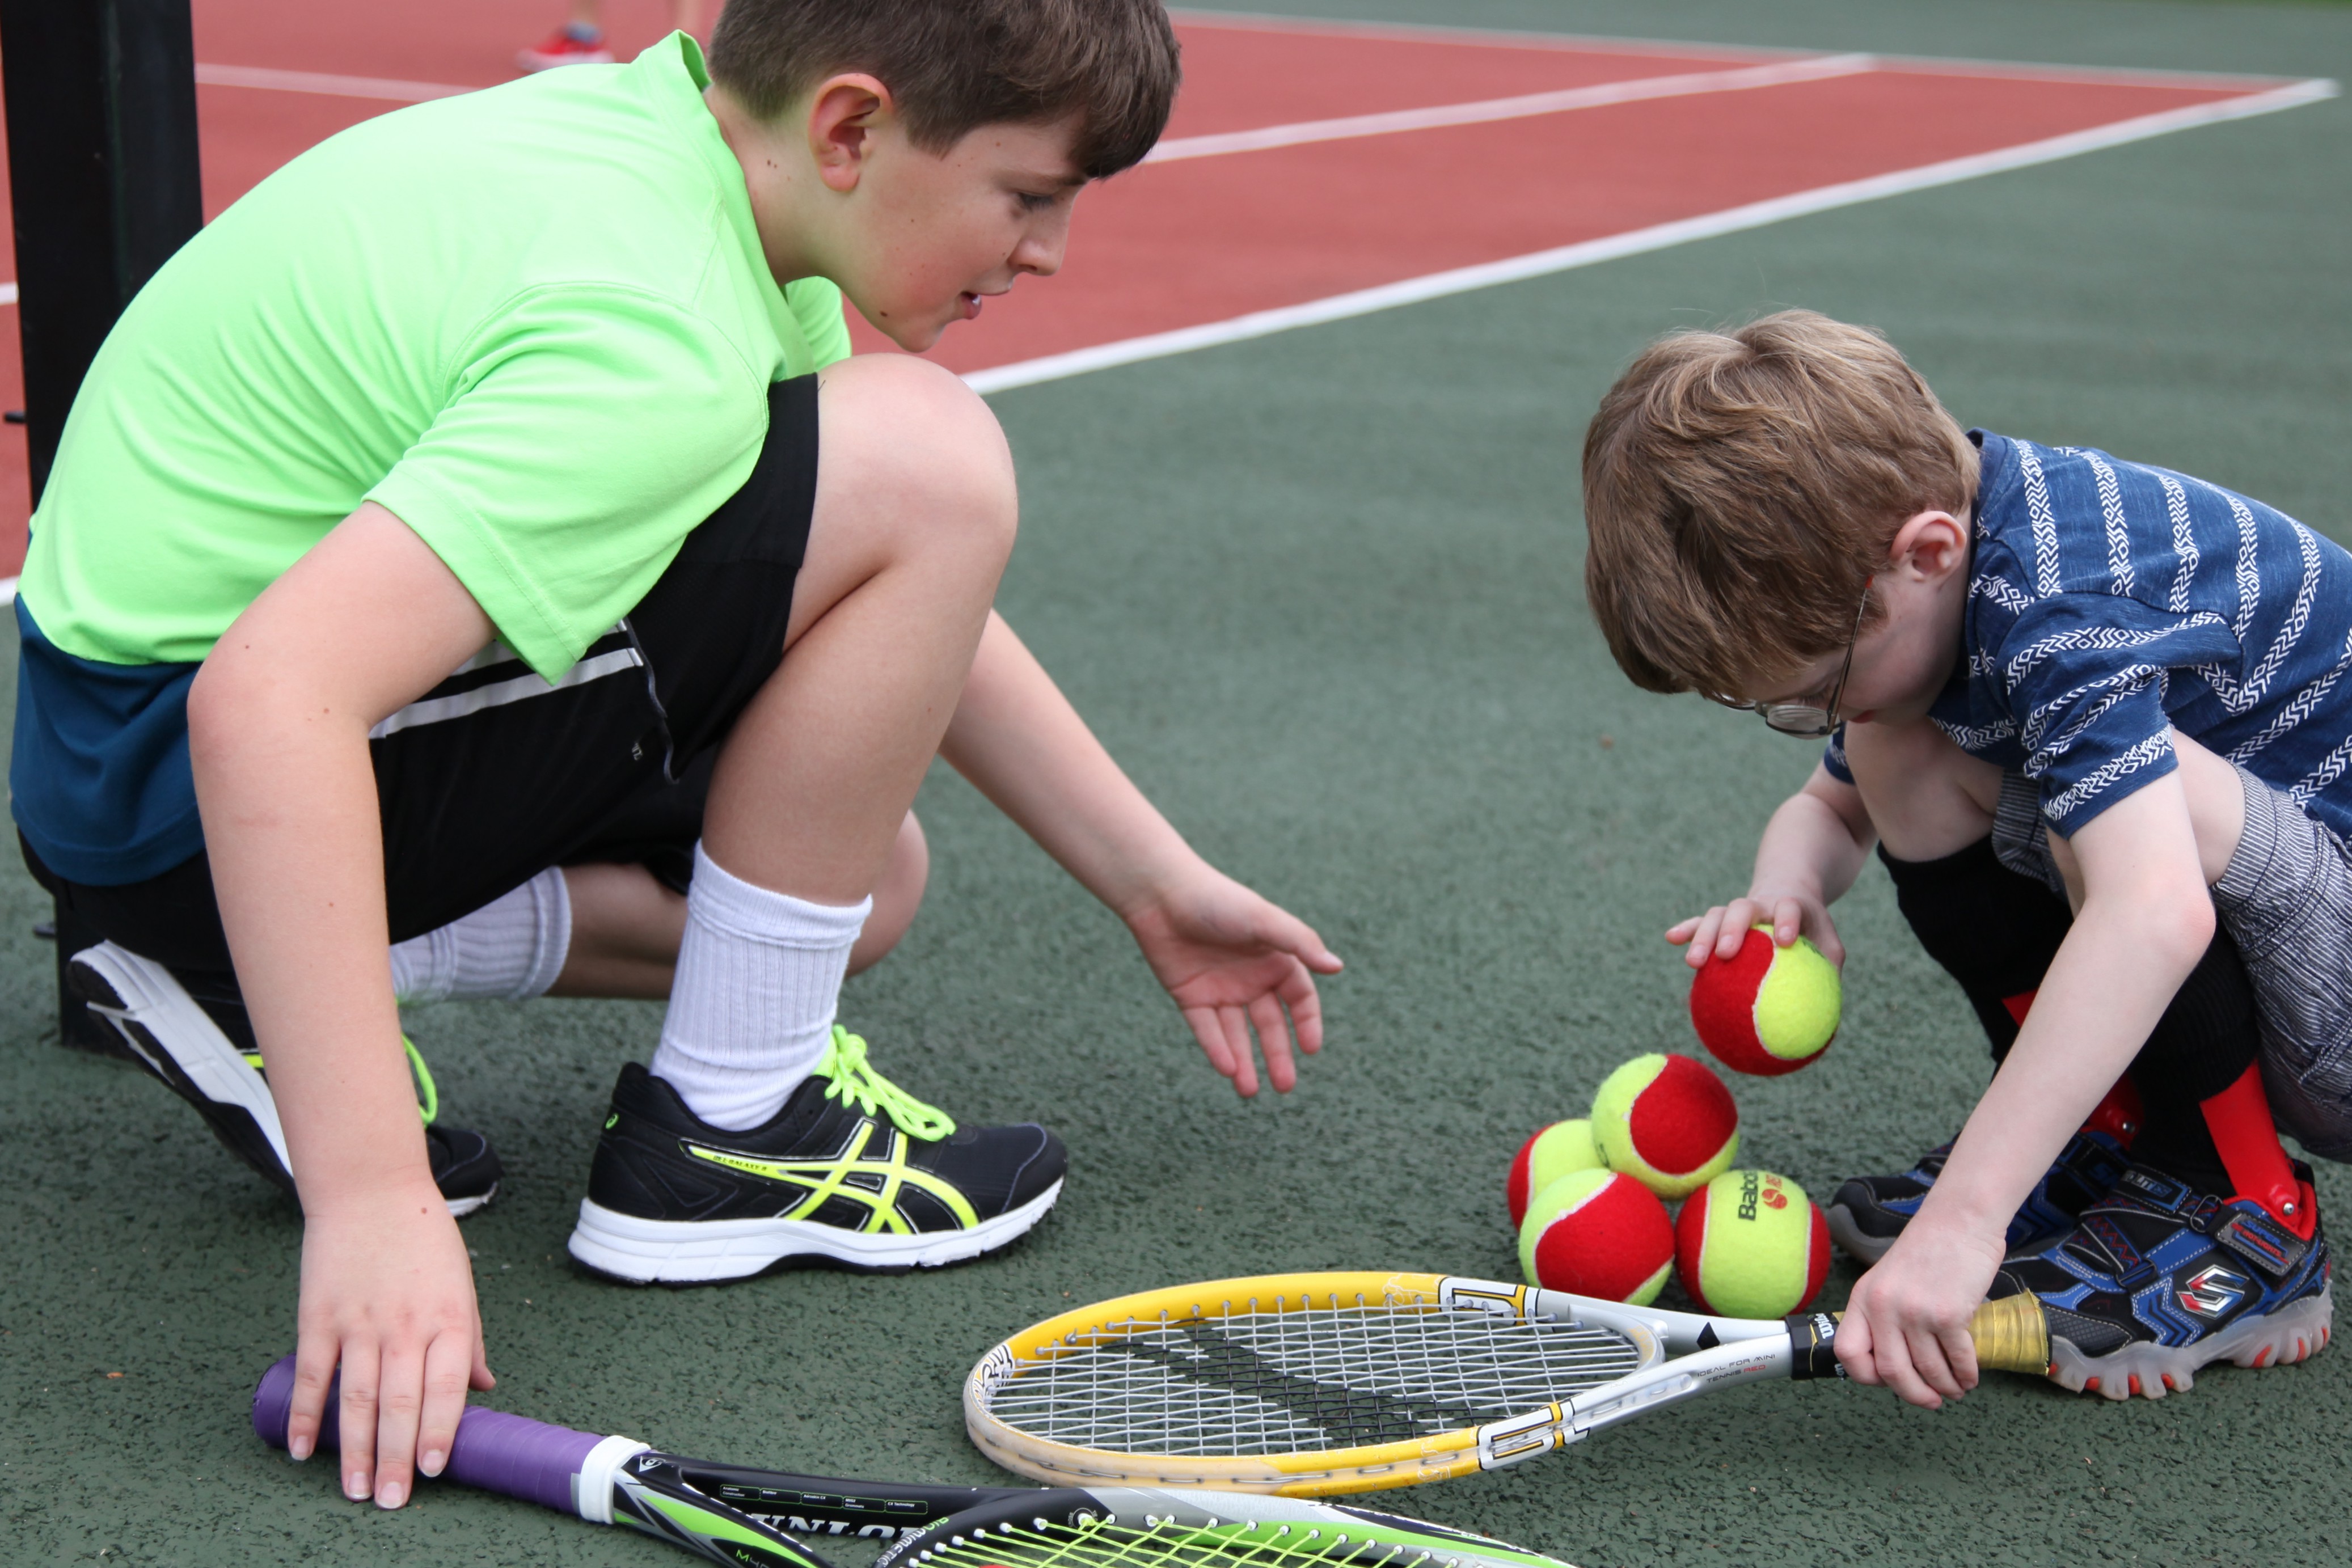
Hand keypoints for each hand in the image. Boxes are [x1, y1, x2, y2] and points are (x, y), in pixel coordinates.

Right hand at [285, 1179, 492, 1506]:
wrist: (371, 1190)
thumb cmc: (424, 1239)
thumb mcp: (462, 1285)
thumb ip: (468, 1340)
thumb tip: (483, 1389)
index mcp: (446, 1319)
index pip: (446, 1389)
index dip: (440, 1432)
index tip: (434, 1470)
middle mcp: (404, 1326)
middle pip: (399, 1404)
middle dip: (395, 1458)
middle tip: (391, 1501)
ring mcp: (358, 1322)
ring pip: (356, 1399)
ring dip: (354, 1450)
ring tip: (354, 1491)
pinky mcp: (318, 1317)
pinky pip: (313, 1375)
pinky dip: (307, 1415)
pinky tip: (304, 1449)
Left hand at [1123, 865, 1342, 1096]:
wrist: (1162, 894)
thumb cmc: (1219, 901)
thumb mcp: (1264, 920)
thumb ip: (1300, 944)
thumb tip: (1337, 968)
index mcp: (1274, 959)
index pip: (1299, 999)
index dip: (1307, 1024)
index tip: (1312, 1049)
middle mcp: (1250, 978)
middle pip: (1270, 1025)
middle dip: (1278, 1056)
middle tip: (1284, 1087)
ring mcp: (1220, 989)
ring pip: (1237, 1034)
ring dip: (1245, 1062)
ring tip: (1250, 1091)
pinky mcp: (1190, 996)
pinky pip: (1207, 1029)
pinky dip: (1217, 1049)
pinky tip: (1227, 1069)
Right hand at [1667, 890, 1843, 967]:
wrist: (1789, 892)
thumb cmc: (1813, 929)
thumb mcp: (1830, 944)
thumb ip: (1829, 971)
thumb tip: (1831, 1020)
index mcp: (1791, 905)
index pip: (1788, 908)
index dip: (1786, 921)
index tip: (1785, 941)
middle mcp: (1761, 904)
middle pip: (1742, 908)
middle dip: (1732, 928)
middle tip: (1726, 953)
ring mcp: (1737, 909)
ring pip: (1716, 914)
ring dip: (1703, 935)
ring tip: (1694, 963)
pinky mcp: (1720, 917)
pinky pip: (1701, 921)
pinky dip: (1687, 929)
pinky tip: (1671, 939)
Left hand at [1835, 1217, 2005, 1407]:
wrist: (1958, 1221)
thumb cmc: (1927, 1252)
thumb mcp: (1888, 1281)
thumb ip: (1883, 1316)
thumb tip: (1894, 1363)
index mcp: (1863, 1299)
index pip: (1848, 1352)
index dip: (1866, 1376)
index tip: (1888, 1383)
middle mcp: (1883, 1307)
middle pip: (1891, 1372)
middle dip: (1914, 1395)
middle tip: (1931, 1401)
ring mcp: (1915, 1312)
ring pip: (1928, 1371)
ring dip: (1946, 1387)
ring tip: (1957, 1389)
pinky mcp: (1949, 1314)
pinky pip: (1957, 1360)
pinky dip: (1967, 1375)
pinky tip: (1971, 1376)